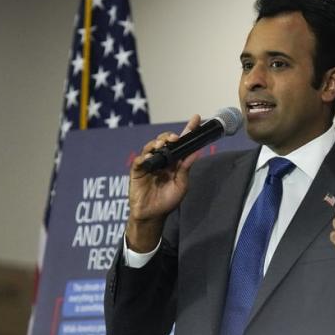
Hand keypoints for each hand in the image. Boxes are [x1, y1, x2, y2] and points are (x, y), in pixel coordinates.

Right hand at [126, 115, 201, 251]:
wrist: (153, 216)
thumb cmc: (167, 201)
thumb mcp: (181, 185)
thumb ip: (185, 169)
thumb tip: (195, 153)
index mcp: (174, 162)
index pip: (181, 143)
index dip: (188, 130)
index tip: (196, 118)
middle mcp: (161, 160)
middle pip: (165, 141)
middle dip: (170, 136)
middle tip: (176, 138)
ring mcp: (149, 164)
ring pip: (151, 146)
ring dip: (157, 143)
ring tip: (163, 144)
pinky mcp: (137, 171)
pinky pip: (139, 160)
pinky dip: (144, 156)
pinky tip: (150, 156)